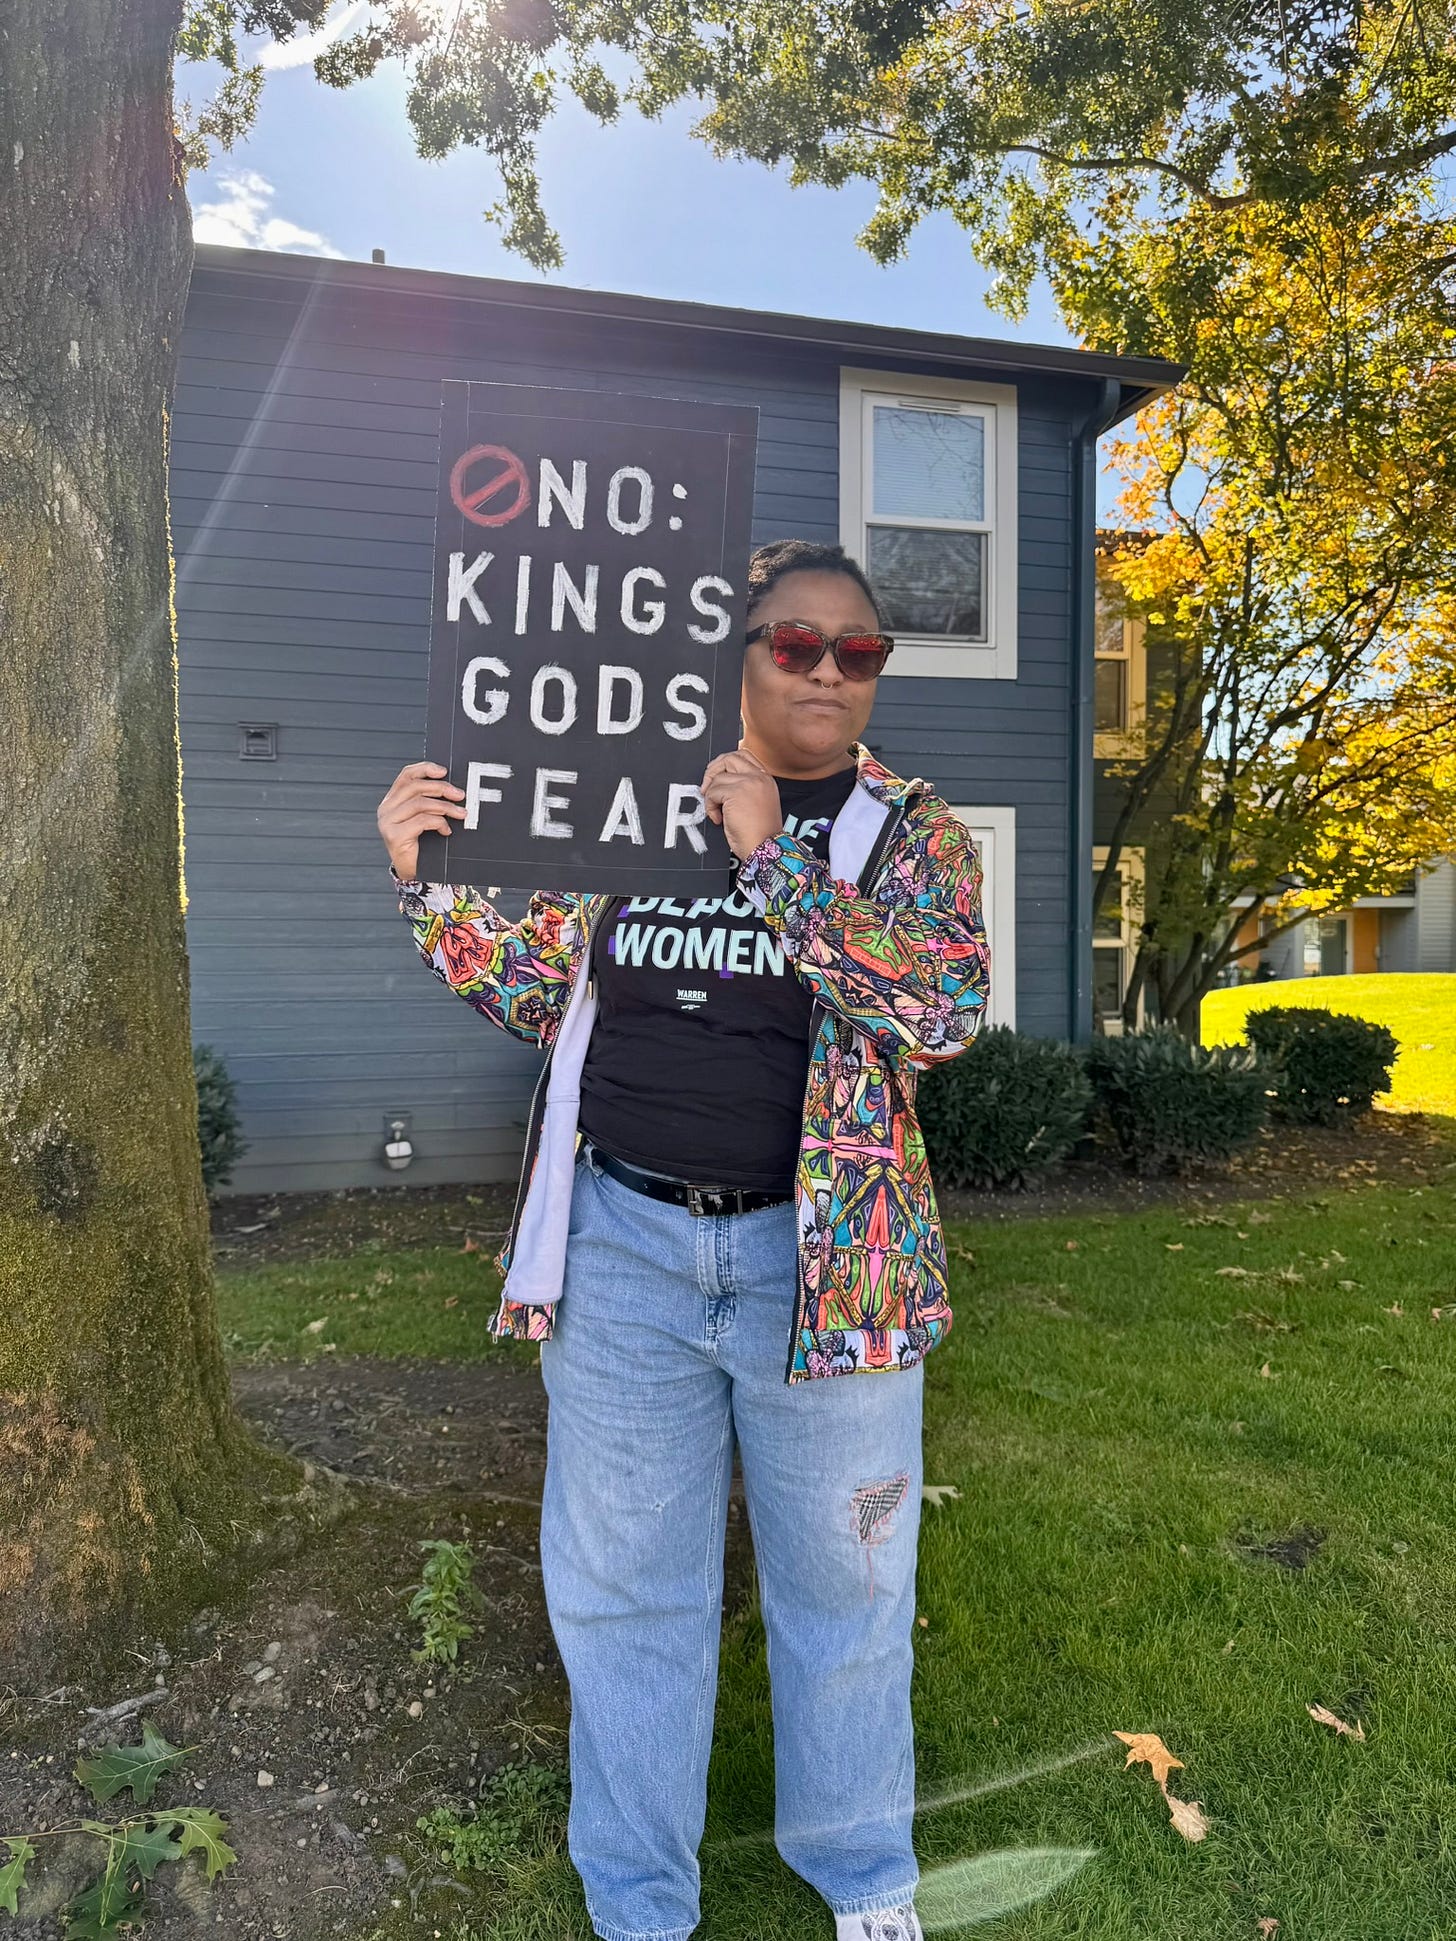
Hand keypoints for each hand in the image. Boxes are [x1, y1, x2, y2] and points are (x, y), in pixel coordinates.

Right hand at [376, 761, 466, 878]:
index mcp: (392, 800)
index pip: (406, 775)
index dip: (425, 769)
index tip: (444, 771)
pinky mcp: (395, 836)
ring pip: (420, 804)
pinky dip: (439, 823)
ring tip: (460, 814)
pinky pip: (422, 821)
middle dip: (442, 789)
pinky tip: (446, 831)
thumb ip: (429, 801)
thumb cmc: (423, 844)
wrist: (414, 872)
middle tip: (460, 795)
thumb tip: (452, 787)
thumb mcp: (425, 818)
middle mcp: (386, 809)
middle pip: (415, 787)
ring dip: (445, 807)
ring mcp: (388, 822)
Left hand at [701, 747, 782, 860]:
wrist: (764, 848)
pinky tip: (719, 819)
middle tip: (707, 789)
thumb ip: (744, 788)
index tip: (716, 777)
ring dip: (711, 797)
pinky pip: (712, 793)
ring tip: (718, 813)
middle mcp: (759, 777)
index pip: (743, 755)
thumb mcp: (756, 804)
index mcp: (766, 779)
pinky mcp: (736, 792)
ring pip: (717, 778)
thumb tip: (719, 781)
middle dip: (713, 772)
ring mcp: (749, 783)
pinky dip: (710, 807)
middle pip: (729, 758)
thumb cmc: (759, 834)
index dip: (725, 763)